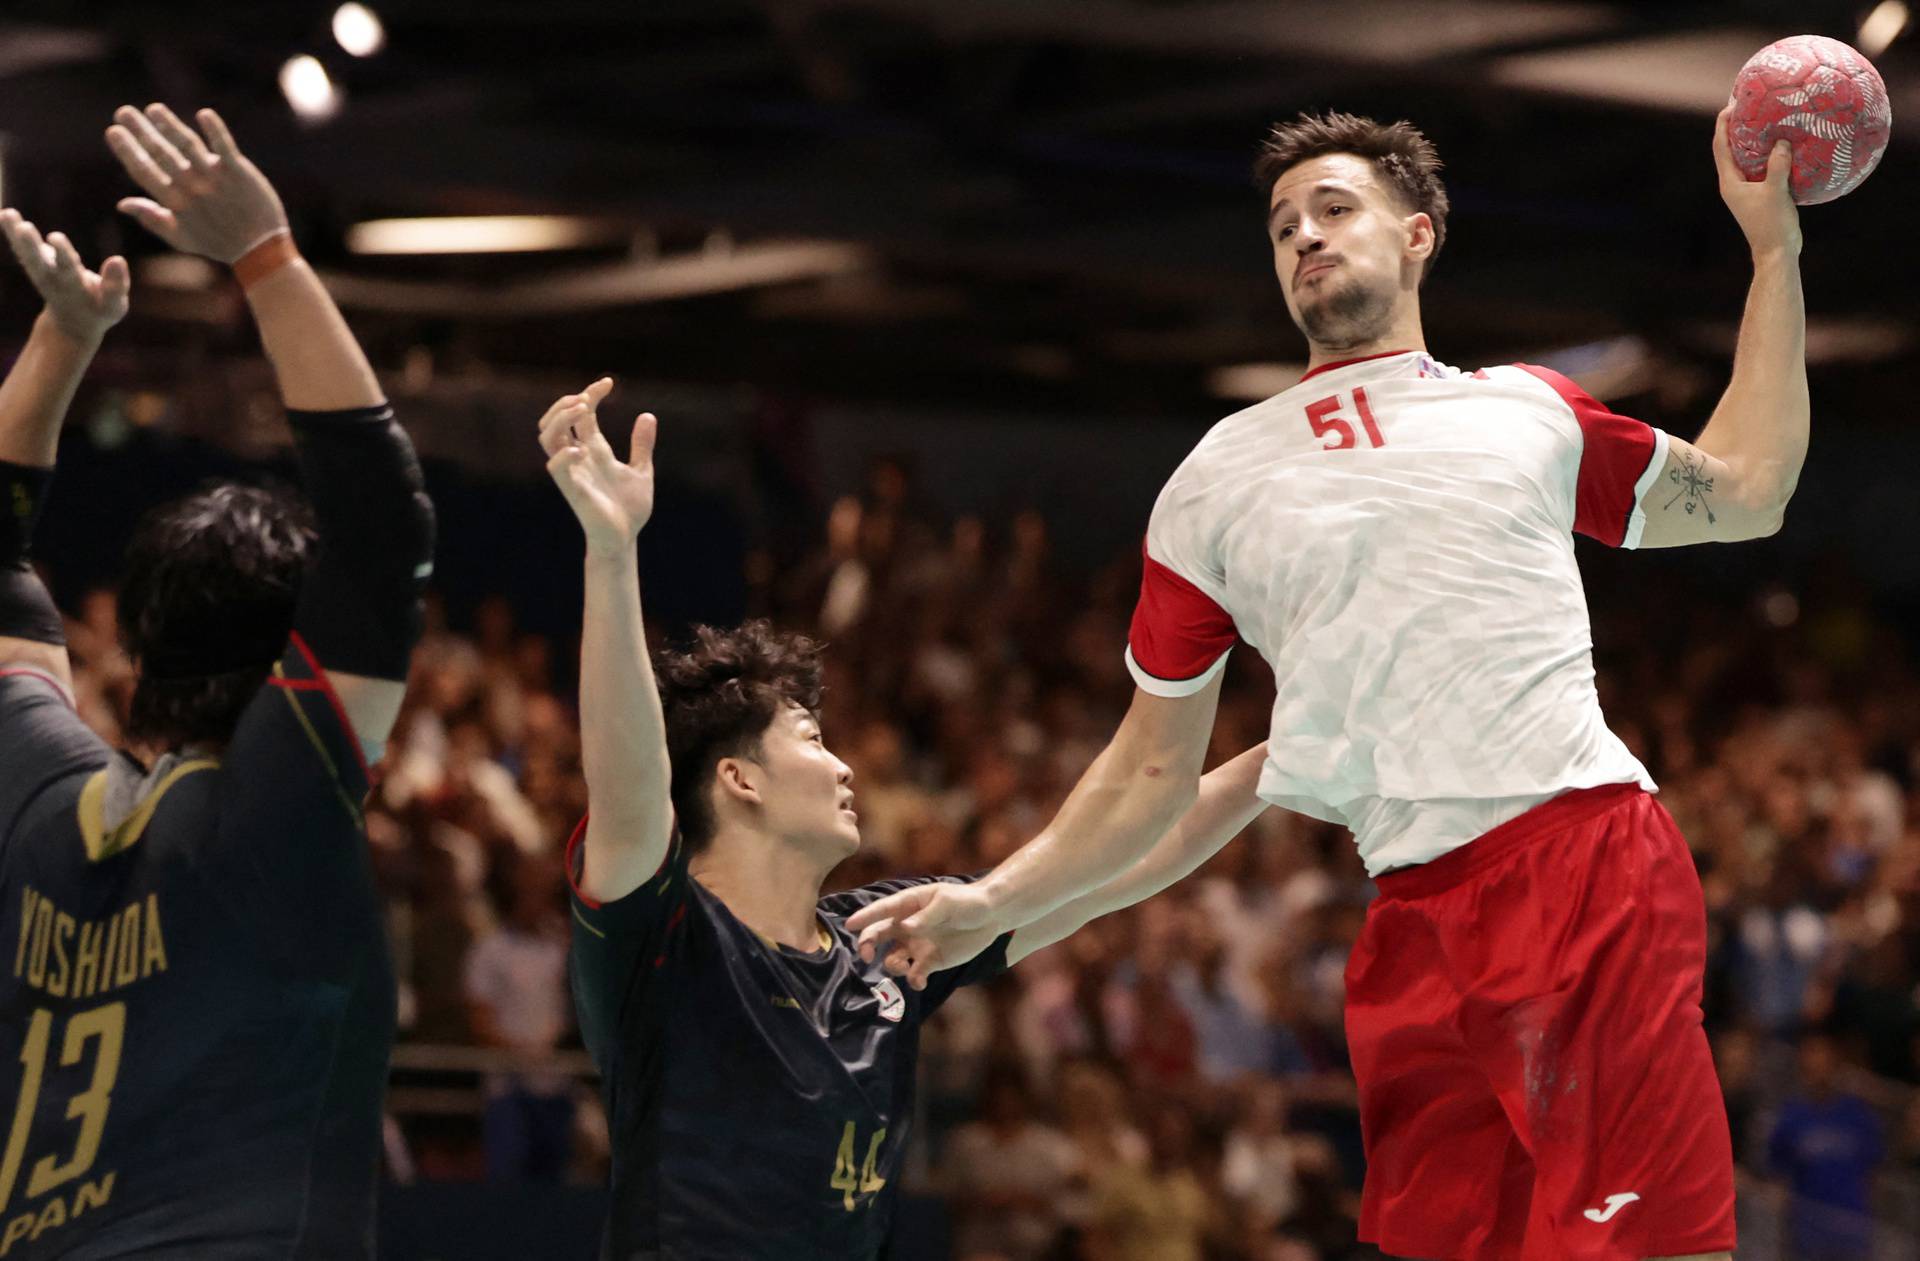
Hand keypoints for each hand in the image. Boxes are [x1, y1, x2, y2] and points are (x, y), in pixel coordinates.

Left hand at [0, 211, 129, 343]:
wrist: (72, 324)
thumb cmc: (99, 311)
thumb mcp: (114, 307)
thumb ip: (117, 286)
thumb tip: (117, 259)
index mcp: (75, 289)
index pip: (67, 270)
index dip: (62, 254)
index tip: (55, 236)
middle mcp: (53, 280)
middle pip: (39, 263)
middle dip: (31, 245)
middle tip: (23, 227)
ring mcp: (41, 273)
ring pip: (26, 254)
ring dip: (14, 235)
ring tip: (7, 213)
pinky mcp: (36, 265)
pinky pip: (21, 249)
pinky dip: (11, 232)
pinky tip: (5, 214)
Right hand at [105, 105, 289, 263]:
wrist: (262, 251)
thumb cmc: (219, 244)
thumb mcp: (181, 238)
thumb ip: (152, 218)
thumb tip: (122, 203)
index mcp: (175, 203)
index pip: (144, 171)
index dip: (128, 151)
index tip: (113, 131)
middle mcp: (192, 188)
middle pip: (162, 153)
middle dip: (142, 131)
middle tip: (124, 111)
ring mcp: (216, 178)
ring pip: (188, 146)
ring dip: (170, 125)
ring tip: (154, 109)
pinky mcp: (239, 172)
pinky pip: (224, 147)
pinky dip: (215, 131)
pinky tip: (204, 114)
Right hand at [536, 378, 657, 552]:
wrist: (625, 538)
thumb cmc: (629, 509)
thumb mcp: (641, 470)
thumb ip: (642, 445)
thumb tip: (648, 415)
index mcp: (594, 450)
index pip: (582, 414)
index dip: (590, 394)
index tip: (608, 382)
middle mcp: (579, 457)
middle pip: (555, 421)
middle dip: (565, 403)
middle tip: (586, 397)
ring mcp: (573, 472)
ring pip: (547, 437)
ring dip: (559, 419)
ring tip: (581, 409)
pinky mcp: (572, 490)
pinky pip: (555, 468)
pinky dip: (564, 454)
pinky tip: (582, 450)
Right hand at [848, 881, 996, 989]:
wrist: (991, 917)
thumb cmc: (967, 901)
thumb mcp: (947, 903)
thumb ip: (926, 917)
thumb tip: (904, 928)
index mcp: (908, 905)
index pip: (881, 910)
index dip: (864, 917)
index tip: (849, 925)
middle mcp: (907, 926)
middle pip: (878, 936)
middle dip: (868, 945)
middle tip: (867, 955)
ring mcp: (917, 945)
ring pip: (892, 959)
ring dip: (892, 966)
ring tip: (904, 968)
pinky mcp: (929, 962)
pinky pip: (914, 975)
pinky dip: (913, 981)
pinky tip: (920, 982)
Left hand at [1713, 105, 1801, 260]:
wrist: (1777, 252)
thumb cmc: (1772, 225)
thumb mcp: (1776, 193)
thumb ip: (1777, 166)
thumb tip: (1781, 141)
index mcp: (1730, 182)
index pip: (1721, 147)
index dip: (1723, 124)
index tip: (1731, 104)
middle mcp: (1734, 184)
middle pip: (1731, 148)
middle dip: (1738, 127)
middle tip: (1751, 105)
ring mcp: (1746, 189)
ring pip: (1747, 157)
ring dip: (1754, 139)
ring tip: (1767, 118)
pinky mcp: (1760, 193)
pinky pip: (1762, 167)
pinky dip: (1769, 153)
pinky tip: (1784, 143)